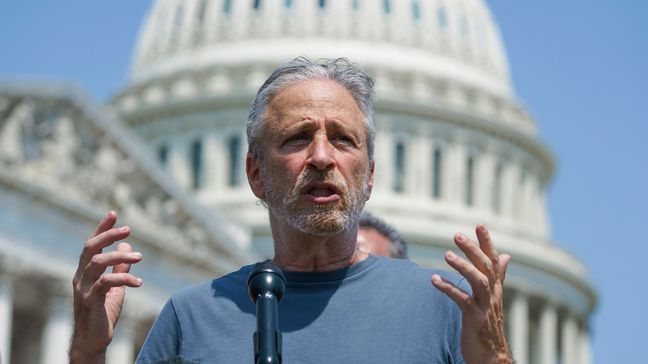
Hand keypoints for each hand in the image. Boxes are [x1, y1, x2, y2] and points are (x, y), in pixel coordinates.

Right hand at [70, 211, 142, 363]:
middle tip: (129, 229)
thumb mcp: (116, 286)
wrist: (93, 339)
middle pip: (91, 248)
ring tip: (140, 257)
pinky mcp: (89, 300)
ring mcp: (83, 288)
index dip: (101, 228)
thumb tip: (127, 246)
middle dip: (108, 235)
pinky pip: (106, 282)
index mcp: (85, 271)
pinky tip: (139, 282)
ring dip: (120, 257)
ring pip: (98, 262)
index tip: (113, 213)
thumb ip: (120, 267)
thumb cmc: (103, 312)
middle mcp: (80, 277)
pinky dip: (124, 279)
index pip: (91, 244)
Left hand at [431, 223, 511, 363]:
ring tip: (446, 255)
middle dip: (473, 249)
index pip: (494, 260)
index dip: (487, 242)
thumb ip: (498, 276)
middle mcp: (493, 294)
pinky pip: (462, 301)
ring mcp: (485, 307)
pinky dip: (449, 289)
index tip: (479, 224)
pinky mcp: (475, 319)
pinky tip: (434, 280)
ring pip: (479, 281)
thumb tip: (506, 255)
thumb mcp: (493, 298)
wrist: (491, 356)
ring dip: (463, 266)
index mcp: (496, 288)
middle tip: (456, 234)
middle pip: (486, 267)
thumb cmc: (489, 324)